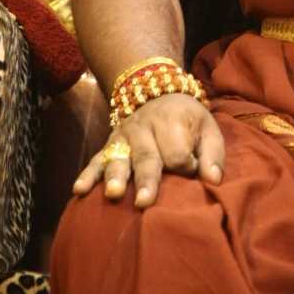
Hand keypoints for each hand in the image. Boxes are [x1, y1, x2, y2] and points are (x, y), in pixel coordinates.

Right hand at [72, 95, 224, 209]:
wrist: (157, 92)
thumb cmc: (187, 120)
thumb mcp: (208, 128)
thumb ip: (212, 155)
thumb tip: (213, 180)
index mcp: (172, 120)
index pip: (177, 152)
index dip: (185, 166)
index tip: (190, 170)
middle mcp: (144, 127)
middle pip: (147, 157)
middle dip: (146, 180)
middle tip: (144, 202)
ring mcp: (123, 137)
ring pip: (119, 158)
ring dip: (116, 176)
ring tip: (113, 194)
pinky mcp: (109, 145)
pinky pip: (96, 160)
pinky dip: (88, 175)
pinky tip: (79, 190)